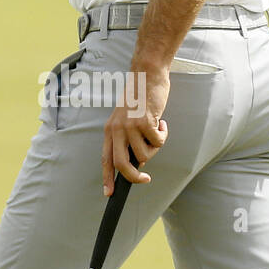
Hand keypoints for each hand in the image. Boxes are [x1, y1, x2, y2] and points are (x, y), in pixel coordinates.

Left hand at [102, 64, 169, 195]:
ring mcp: (130, 126)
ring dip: (155, 148)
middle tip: (145, 179)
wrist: (146, 75)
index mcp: (110, 130)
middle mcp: (117, 130)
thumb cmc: (139, 98)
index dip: (107, 178)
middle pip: (121, 164)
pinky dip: (163, 135)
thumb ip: (128, 139)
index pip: (106, 159)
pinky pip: (157, 142)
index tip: (109, 193)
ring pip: (144, 154)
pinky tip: (162, 122)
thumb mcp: (126, 119)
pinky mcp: (145, 122)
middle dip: (134, 177)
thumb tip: (138, 161)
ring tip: (156, 131)